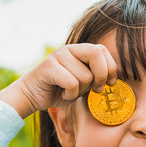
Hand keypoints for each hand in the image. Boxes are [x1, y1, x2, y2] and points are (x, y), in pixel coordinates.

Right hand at [0, 43, 116, 118]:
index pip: (102, 50)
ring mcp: (58, 56)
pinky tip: (62, 93)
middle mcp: (69, 49)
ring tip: (70, 91)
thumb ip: (95, 77)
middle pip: (96, 54)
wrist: (31, 96)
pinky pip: (72, 83)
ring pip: (85, 76)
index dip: (111, 67)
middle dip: (102, 75)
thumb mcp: (83, 83)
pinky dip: (70, 94)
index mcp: (79, 51)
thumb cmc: (59, 90)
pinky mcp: (48, 67)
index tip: (110, 83)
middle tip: (96, 89)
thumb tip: (114, 78)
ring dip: (81, 90)